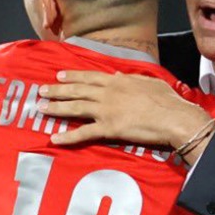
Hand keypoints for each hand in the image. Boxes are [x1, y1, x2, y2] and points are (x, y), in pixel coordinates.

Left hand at [39, 71, 213, 148]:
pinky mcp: (109, 128)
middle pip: (77, 90)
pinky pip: (83, 133)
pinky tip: (54, 138)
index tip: (59, 76)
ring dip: (56, 108)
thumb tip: (117, 76)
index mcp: (118, 81)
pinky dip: (68, 137)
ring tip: (41, 109)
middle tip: (41, 91)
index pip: (89, 77)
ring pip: (75, 108)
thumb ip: (130, 79)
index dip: (73, 76)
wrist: (173, 117)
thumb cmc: (167, 101)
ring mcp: (106, 110)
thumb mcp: (149, 82)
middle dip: (57, 90)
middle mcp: (108, 93)